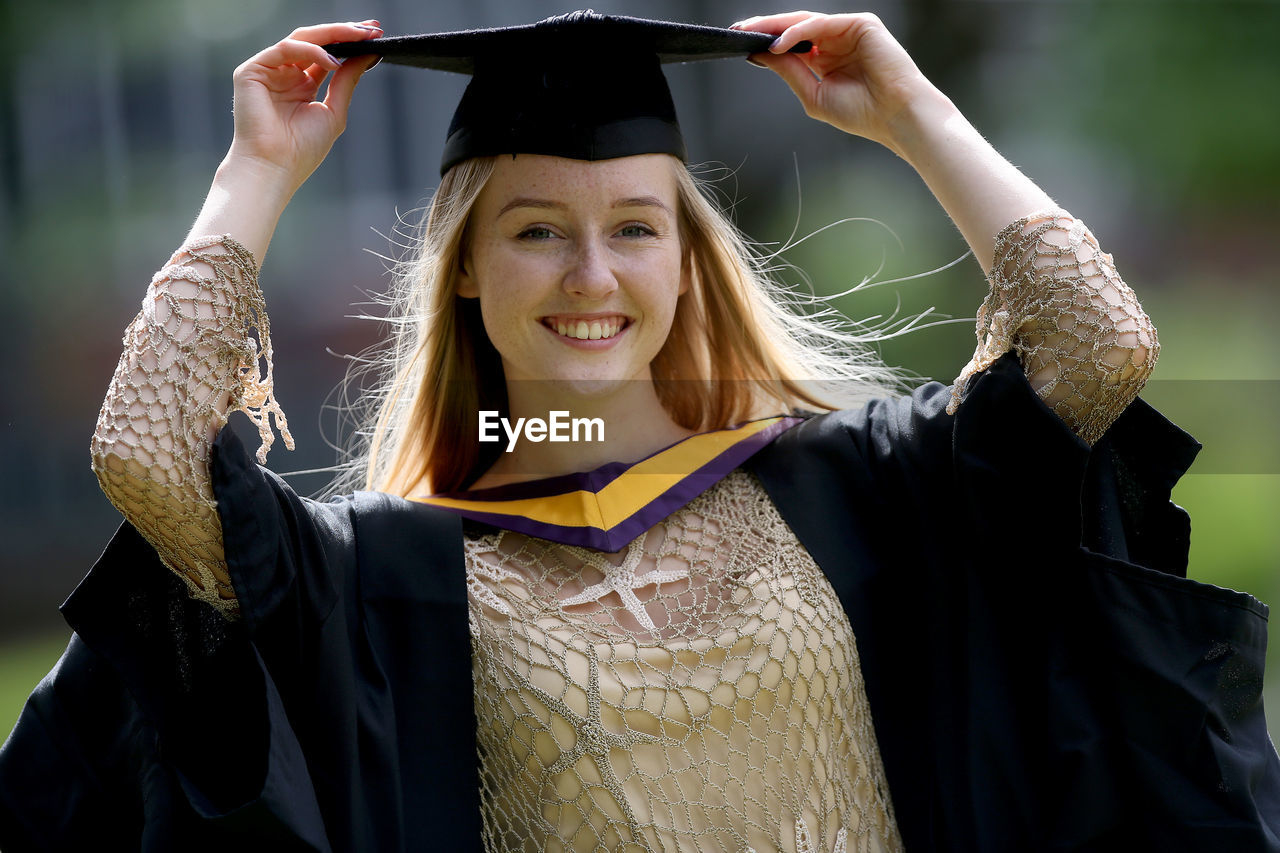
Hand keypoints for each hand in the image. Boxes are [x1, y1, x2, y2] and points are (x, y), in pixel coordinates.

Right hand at [226, 21, 382, 192]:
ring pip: (301, 39)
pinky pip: (284, 49)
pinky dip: (310, 51)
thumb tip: (368, 55)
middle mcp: (284, 74)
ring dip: (332, 34)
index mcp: (301, 84)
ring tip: (359, 36)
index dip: (349, 43)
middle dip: (344, 32)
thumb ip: (347, 81)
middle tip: (371, 28)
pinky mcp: (252, 71)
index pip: (326, 55)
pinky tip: (333, 60)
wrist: (275, 169)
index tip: (375, 35)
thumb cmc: (302, 150)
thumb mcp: (333, 111)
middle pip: (316, 42)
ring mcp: (267, 71)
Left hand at [732, 12, 944, 153]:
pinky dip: (798, 32)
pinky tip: (779, 43)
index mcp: (826, 59)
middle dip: (764, 29)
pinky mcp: (861, 24)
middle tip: (737, 31)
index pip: (791, 45)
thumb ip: (790, 72)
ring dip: (776, 27)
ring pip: (805, 22)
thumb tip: (761, 54)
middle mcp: (836, 42)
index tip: (739, 45)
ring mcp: (849, 31)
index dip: (765, 43)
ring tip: (751, 34)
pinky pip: (821, 24)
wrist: (897, 117)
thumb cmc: (862, 113)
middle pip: (794, 29)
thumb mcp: (814, 94)